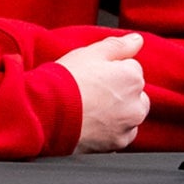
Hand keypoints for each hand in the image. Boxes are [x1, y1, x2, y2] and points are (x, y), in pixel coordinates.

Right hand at [54, 33, 149, 152]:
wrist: (46, 113)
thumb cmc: (66, 81)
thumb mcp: (90, 53)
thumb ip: (118, 45)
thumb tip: (137, 40)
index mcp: (132, 77)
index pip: (132, 68)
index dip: (111, 69)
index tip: (94, 74)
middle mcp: (137, 103)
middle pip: (135, 93)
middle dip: (120, 92)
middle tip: (93, 91)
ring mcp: (128, 126)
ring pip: (130, 115)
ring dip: (119, 112)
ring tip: (91, 108)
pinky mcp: (117, 144)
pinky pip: (121, 134)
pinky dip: (111, 130)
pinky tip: (93, 123)